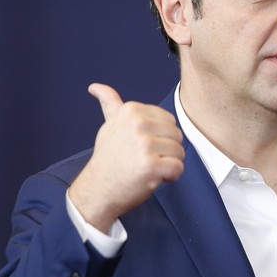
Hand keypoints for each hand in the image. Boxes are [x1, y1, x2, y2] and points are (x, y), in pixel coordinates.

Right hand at [69, 83, 184, 232]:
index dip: (160, 137)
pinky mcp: (151, 166)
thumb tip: (96, 87)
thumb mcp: (109, 126)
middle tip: (144, 160)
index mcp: (132, 110)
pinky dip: (170, 177)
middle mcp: (138, 124)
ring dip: (168, 165)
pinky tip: (153, 178)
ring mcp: (145, 145)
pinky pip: (178, 168)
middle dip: (166, 151)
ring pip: (180, 152)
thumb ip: (110, 104)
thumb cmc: (108, 158)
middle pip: (177, 135)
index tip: (140, 146)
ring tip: (147, 169)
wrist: (98, 189)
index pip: (169, 120)